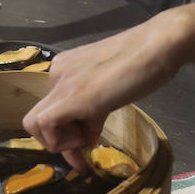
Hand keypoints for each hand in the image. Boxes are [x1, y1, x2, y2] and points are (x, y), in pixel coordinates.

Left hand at [22, 12, 189, 168]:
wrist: (158, 46)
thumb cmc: (144, 63)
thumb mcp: (111, 90)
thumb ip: (94, 110)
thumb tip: (88, 134)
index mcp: (65, 68)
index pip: (51, 108)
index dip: (65, 133)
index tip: (86, 143)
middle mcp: (57, 74)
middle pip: (39, 119)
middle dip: (60, 141)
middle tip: (86, 148)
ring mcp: (62, 83)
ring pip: (35, 125)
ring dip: (62, 143)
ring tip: (92, 137)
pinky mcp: (72, 96)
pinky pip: (45, 125)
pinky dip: (62, 142)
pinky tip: (88, 139)